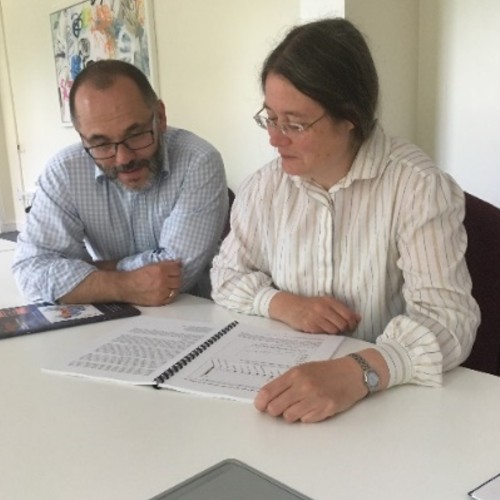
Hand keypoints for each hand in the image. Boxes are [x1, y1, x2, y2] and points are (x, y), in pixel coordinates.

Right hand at [125, 260, 181, 305]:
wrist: (126, 287)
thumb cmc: (137, 275)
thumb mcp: (151, 265)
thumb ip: (166, 264)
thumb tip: (179, 263)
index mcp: (160, 270)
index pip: (177, 269)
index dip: (176, 269)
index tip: (174, 270)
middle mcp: (162, 281)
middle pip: (178, 279)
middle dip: (176, 277)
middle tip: (171, 277)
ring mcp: (162, 292)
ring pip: (176, 288)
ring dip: (174, 286)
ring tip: (169, 284)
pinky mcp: (160, 301)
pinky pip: (172, 297)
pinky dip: (171, 294)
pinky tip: (166, 291)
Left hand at [254, 349, 388, 422]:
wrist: (352, 373)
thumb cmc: (326, 371)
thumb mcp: (303, 369)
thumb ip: (286, 382)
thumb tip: (267, 397)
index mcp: (295, 374)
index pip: (268, 392)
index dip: (261, 402)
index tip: (260, 406)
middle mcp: (303, 386)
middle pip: (275, 408)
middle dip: (276, 410)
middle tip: (282, 407)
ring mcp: (314, 398)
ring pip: (289, 417)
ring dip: (291, 414)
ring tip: (300, 406)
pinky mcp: (325, 409)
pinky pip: (306, 420)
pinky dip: (306, 416)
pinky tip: (314, 407)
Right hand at [269, 292, 360, 333]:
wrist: (290, 306)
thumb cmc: (309, 305)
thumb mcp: (325, 303)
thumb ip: (341, 309)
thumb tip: (358, 318)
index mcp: (329, 301)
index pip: (348, 315)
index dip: (352, 323)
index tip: (351, 326)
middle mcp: (324, 308)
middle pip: (343, 324)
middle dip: (343, 329)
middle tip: (340, 329)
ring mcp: (316, 317)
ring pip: (334, 330)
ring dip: (334, 332)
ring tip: (328, 328)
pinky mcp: (310, 325)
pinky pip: (324, 333)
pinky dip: (324, 333)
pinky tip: (320, 329)